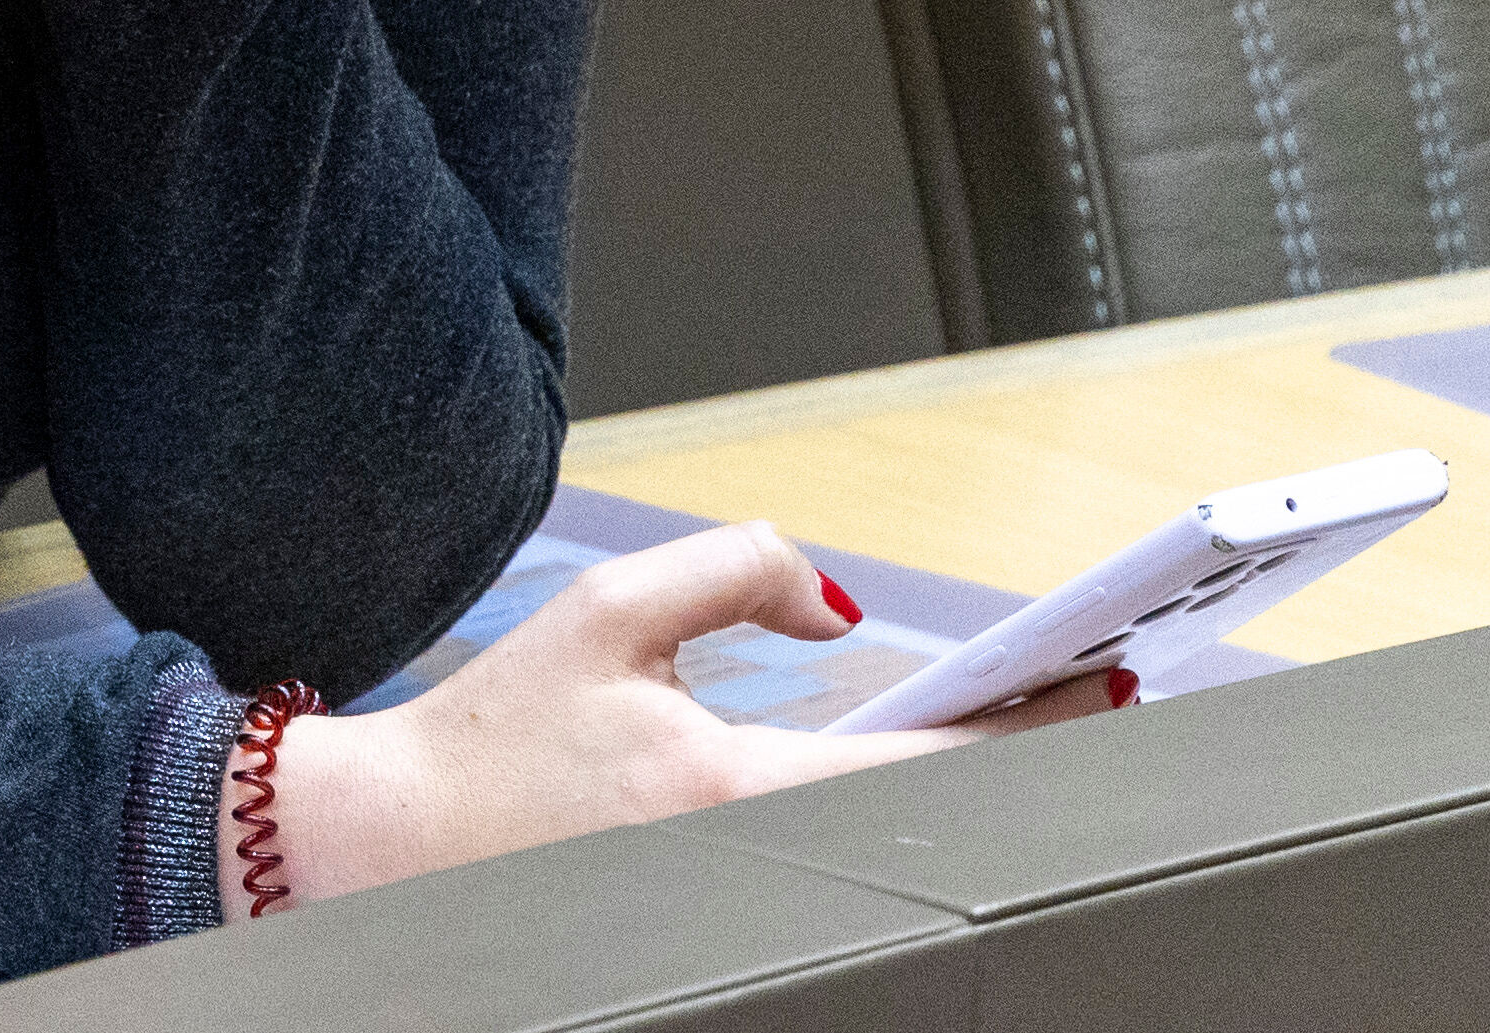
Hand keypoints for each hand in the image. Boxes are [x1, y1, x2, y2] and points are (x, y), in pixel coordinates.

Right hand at [246, 522, 1127, 912]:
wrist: (390, 849)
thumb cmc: (487, 743)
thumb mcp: (605, 614)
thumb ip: (733, 571)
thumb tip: (838, 603)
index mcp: (725, 787)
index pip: (922, 761)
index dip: (1027, 723)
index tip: (1099, 683)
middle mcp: (749, 863)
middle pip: (931, 819)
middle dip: (1022, 758)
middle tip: (1098, 700)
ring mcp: (740, 903)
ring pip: (892, 851)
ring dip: (963, 792)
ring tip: (1030, 728)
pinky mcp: (723, 919)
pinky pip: (837, 869)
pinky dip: (893, 827)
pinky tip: (929, 787)